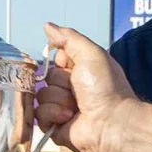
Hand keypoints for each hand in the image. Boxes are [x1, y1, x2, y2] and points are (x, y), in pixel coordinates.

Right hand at [38, 24, 135, 151]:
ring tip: (75, 107)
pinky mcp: (54, 125)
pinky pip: (39, 115)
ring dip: (58, 99)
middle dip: (60, 82)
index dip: (61, 63)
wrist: (112, 121)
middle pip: (46, 77)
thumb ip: (69, 38)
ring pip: (41, 96)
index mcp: (79, 70)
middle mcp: (70, 88)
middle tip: (77, 90)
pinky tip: (68, 117)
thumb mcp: (91, 53)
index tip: (73, 67)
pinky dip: (53, 114)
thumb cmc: (106, 87)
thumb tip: (47, 26)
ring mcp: (61, 107)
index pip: (55, 60)